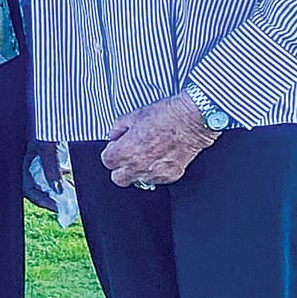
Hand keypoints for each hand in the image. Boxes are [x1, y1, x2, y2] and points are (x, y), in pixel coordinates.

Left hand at [100, 95, 216, 187]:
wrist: (189, 122)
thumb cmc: (164, 116)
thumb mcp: (133, 116)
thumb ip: (118, 128)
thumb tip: (114, 135)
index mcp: (126, 151)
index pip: (107, 161)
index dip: (111, 152)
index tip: (116, 147)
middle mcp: (139, 166)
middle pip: (118, 179)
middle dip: (119, 168)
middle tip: (126, 156)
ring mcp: (155, 174)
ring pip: (138, 181)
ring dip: (137, 171)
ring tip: (145, 156)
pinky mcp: (171, 176)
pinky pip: (156, 180)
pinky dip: (154, 172)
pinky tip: (158, 158)